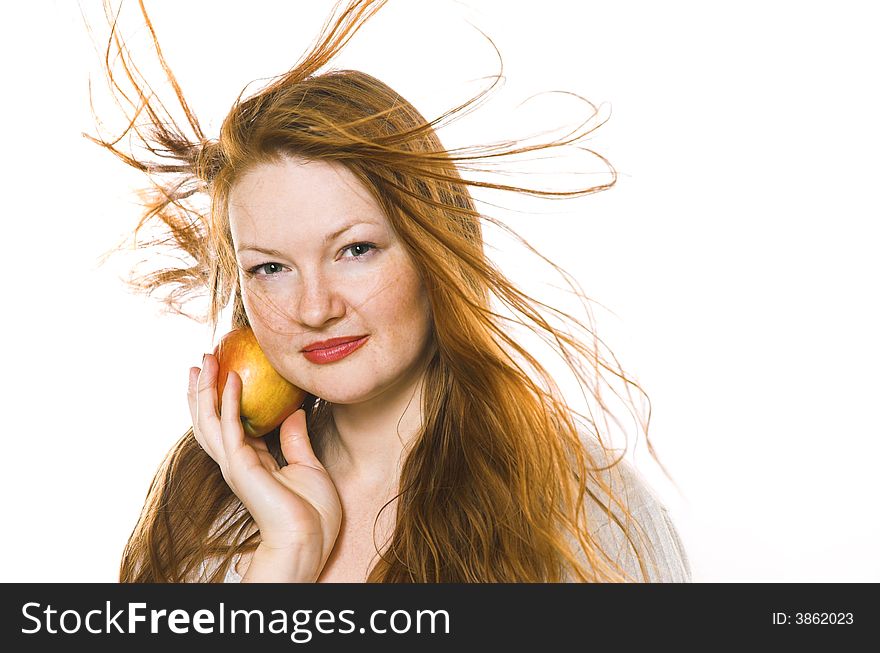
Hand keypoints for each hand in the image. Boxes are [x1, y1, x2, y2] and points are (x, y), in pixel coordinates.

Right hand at [187, 354, 341, 580]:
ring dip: (205, 389)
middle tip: (202, 360)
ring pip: (210, 420)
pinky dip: (229, 401)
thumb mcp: (308, 467)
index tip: (222, 372)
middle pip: (210, 420)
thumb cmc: (313, 513)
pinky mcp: (241, 466)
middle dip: (202, 390)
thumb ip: (295, 440)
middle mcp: (237, 462)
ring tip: (205, 361)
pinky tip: (231, 378)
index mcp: (252, 462)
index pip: (229, 424)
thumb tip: (294, 414)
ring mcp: (235, 464)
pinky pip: (230, 427)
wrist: (309, 540)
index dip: (222, 399)